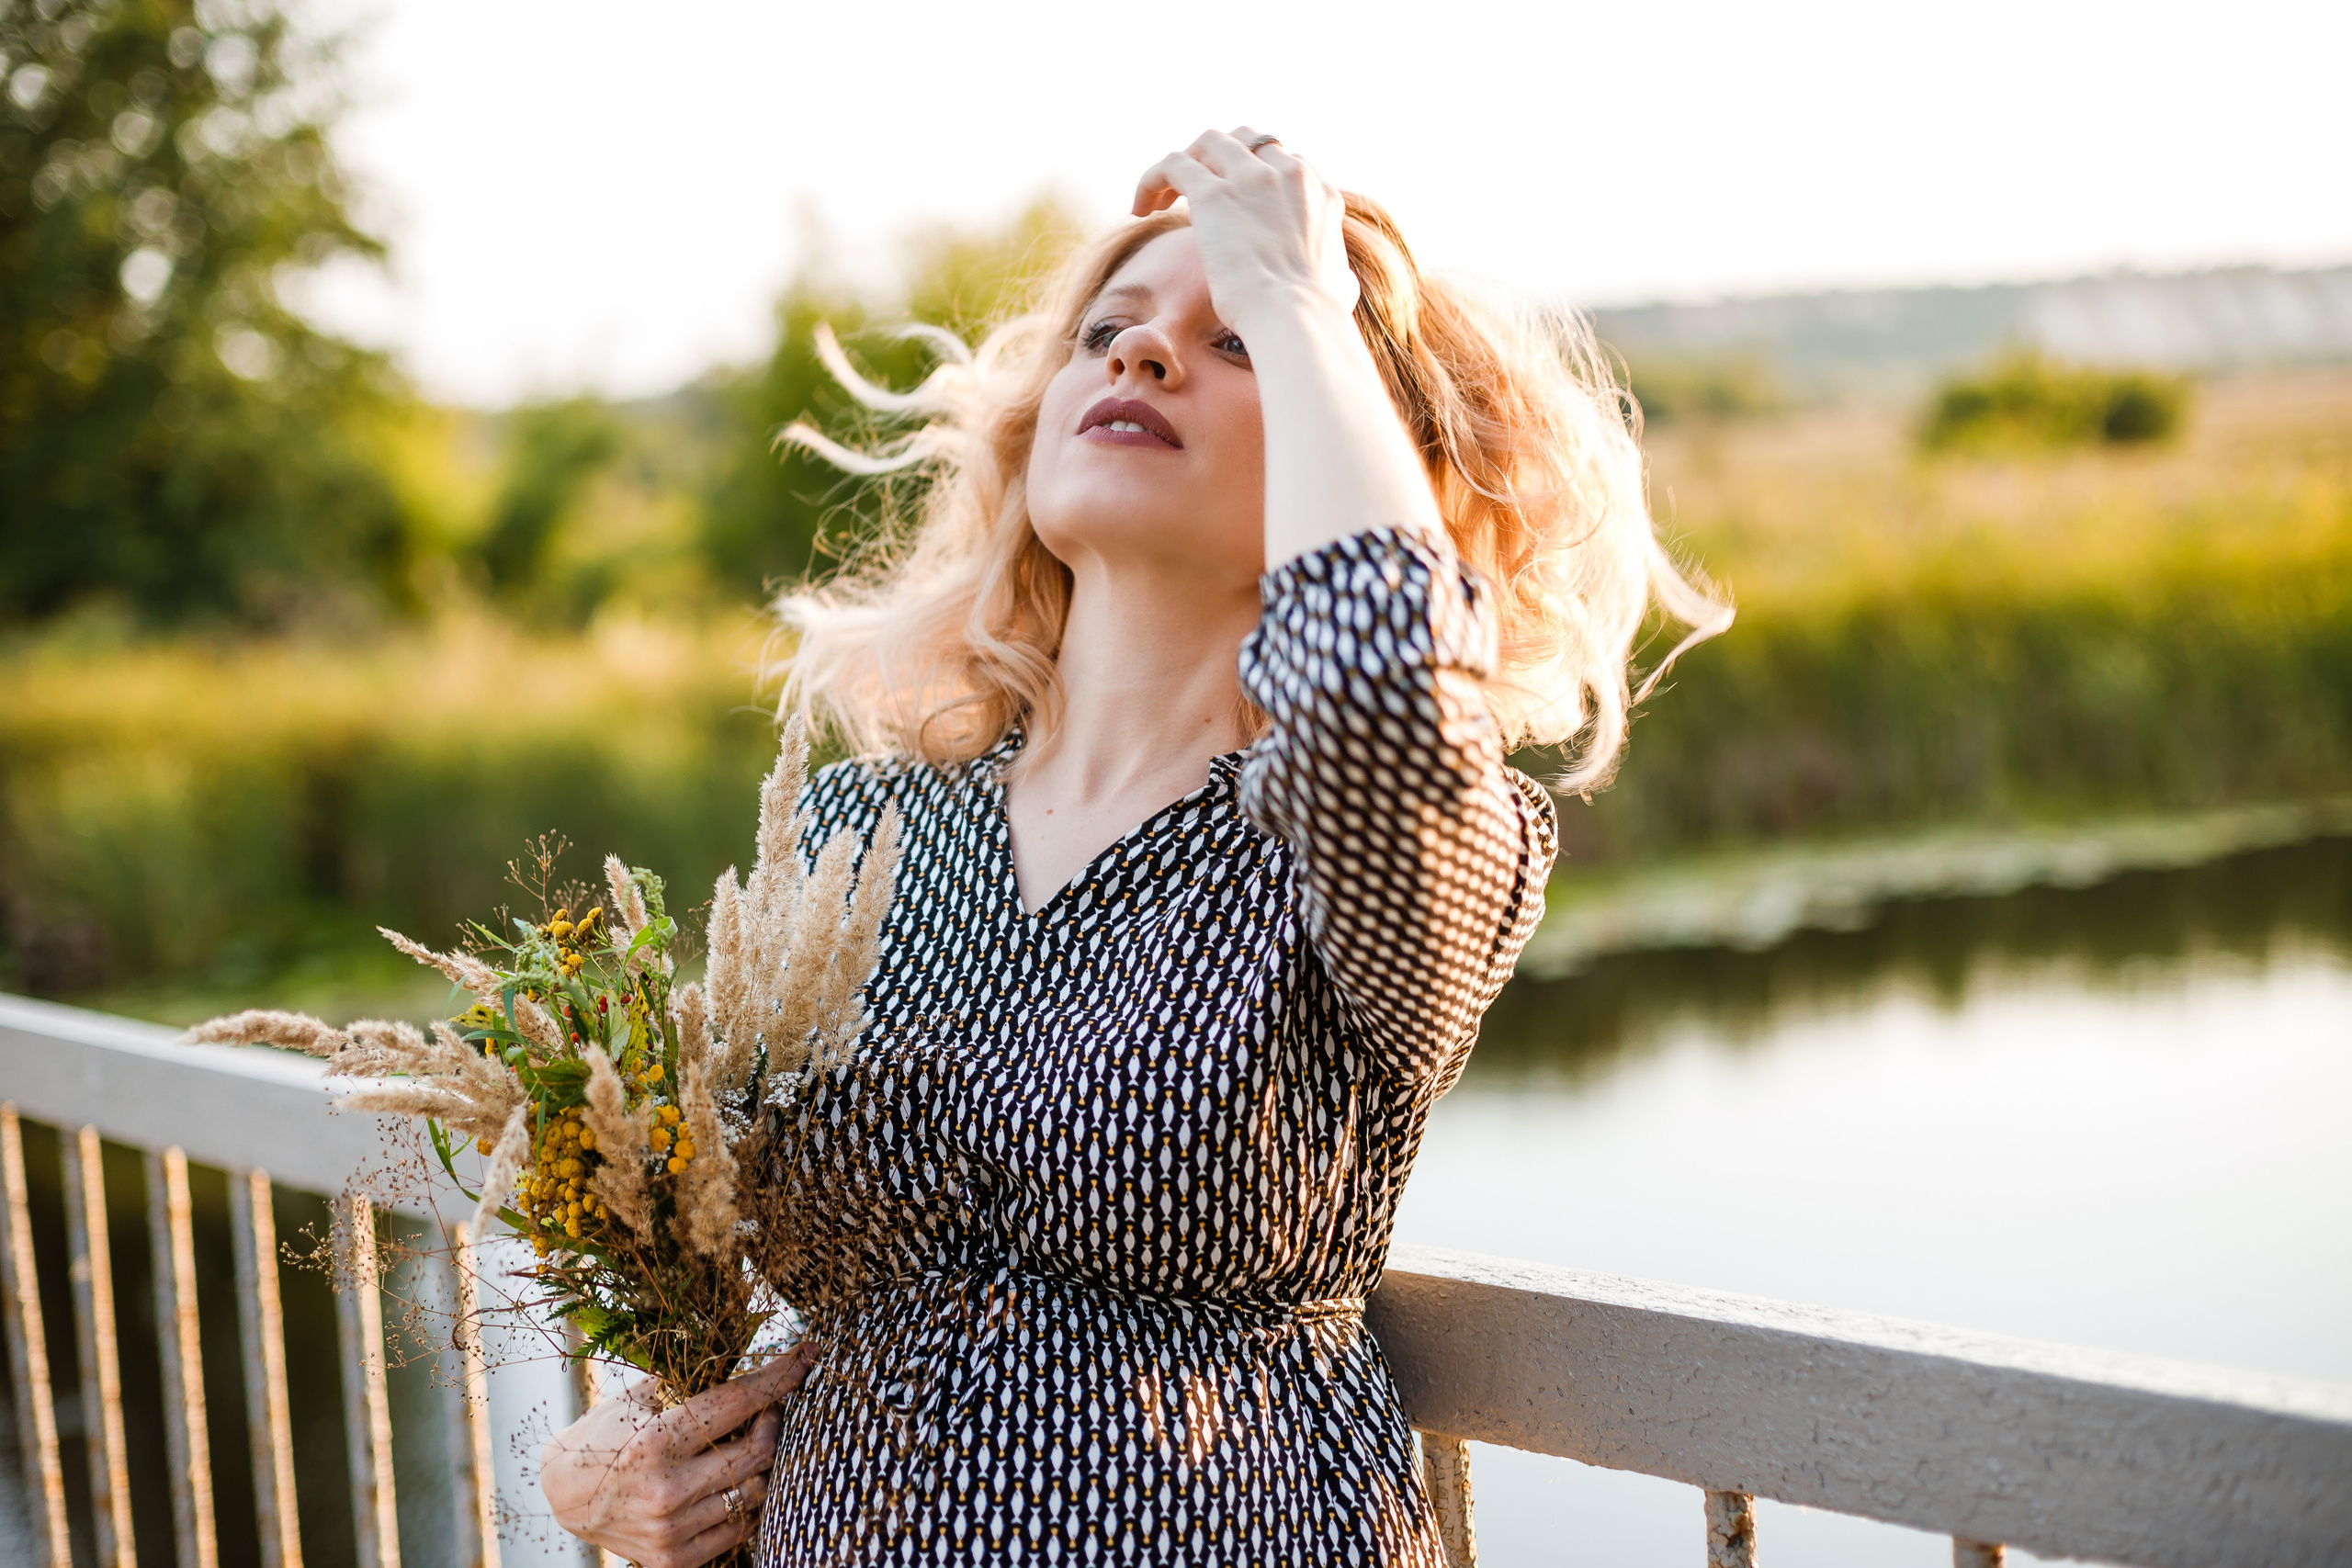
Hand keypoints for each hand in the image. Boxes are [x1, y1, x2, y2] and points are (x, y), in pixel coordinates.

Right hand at [541, 1340, 815, 1567]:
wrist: (563, 1495)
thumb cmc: (606, 1434)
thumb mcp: (640, 1396)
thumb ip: (692, 1380)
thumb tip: (751, 1352)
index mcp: (656, 1440)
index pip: (739, 1402)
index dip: (780, 1377)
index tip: (807, 1355)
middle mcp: (666, 1489)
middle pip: (760, 1451)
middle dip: (775, 1422)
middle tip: (770, 1408)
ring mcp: (671, 1530)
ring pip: (756, 1491)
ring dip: (763, 1463)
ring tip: (750, 1444)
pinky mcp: (674, 1559)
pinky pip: (740, 1529)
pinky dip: (748, 1502)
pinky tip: (736, 1481)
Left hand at [1131, 127, 1359, 333]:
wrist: (1296, 320)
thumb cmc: (1316, 317)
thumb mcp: (1340, 285)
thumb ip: (1338, 274)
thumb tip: (1343, 284)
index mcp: (1319, 190)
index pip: (1279, 160)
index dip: (1248, 175)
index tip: (1229, 205)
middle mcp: (1287, 173)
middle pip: (1244, 139)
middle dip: (1215, 159)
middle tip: (1191, 195)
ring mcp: (1250, 178)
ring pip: (1207, 143)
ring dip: (1182, 165)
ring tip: (1159, 203)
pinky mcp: (1214, 194)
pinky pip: (1173, 164)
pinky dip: (1152, 179)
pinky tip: (1141, 210)